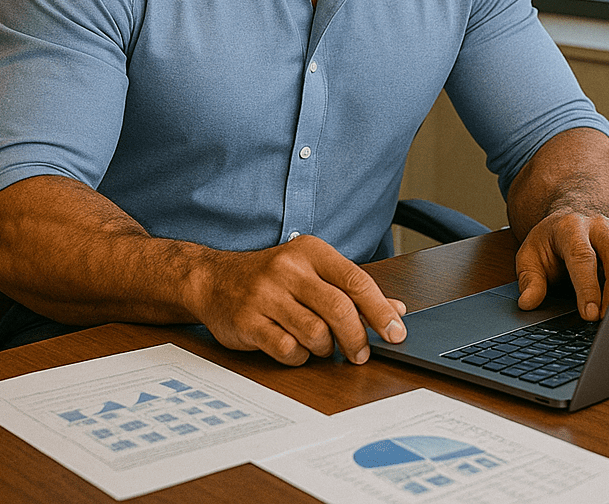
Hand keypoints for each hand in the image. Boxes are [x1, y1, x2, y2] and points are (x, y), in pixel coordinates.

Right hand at [187, 235, 407, 365]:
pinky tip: (295, 348)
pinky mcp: (249, 321)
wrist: (212, 280)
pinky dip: (299, 357)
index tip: (396, 332)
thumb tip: (396, 310)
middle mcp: (288, 268)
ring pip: (316, 333)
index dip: (380, 310)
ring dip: (325, 349)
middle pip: (339, 309)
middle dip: (357, 338)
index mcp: (310, 251)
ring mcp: (266, 294)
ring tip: (320, 345)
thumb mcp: (311, 272)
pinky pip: (288, 350)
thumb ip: (352, 289)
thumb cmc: (269, 277)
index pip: (355, 279)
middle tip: (361, 353)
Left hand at [514, 211, 608, 320]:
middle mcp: (598, 227)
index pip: (582, 257)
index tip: (589, 314)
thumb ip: (529, 279)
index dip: (587, 287)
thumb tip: (528, 302)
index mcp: (570, 227)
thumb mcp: (529, 256)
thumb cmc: (549, 242)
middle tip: (608, 319)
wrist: (567, 220)